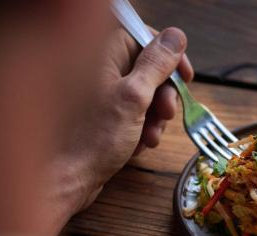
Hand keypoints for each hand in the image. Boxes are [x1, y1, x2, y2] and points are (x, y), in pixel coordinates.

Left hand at [47, 27, 192, 234]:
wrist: (69, 177)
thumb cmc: (94, 138)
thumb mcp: (135, 97)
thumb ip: (157, 64)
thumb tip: (176, 37)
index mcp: (103, 55)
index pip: (145, 39)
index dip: (170, 58)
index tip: (187, 77)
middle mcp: (101, 70)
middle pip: (149, 70)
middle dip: (163, 95)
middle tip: (166, 114)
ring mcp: (103, 94)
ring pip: (146, 96)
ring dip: (156, 117)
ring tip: (150, 137)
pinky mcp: (105, 116)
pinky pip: (136, 114)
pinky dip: (144, 128)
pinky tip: (140, 144)